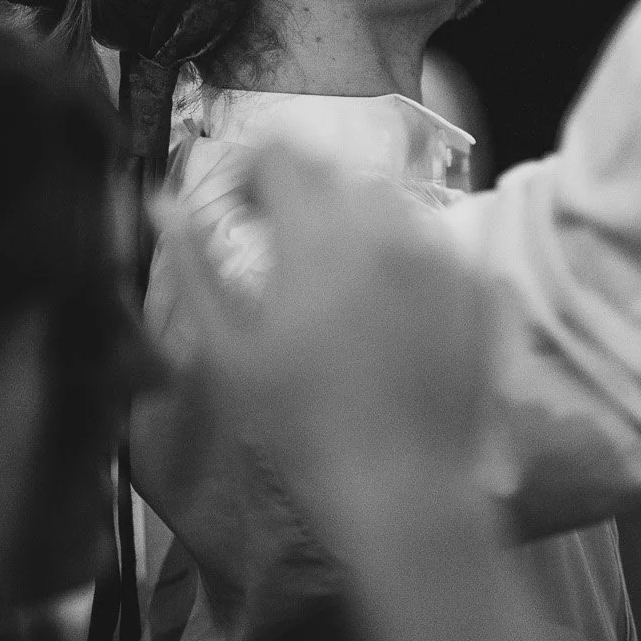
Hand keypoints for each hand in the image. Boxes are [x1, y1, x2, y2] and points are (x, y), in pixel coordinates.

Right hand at [161, 141, 496, 535]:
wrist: (402, 485)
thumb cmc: (300, 423)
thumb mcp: (228, 350)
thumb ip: (194, 266)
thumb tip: (164, 202)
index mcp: (316, 234)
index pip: (281, 154)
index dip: (251, 175)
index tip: (240, 216)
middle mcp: (384, 226)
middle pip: (334, 175)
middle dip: (303, 202)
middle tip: (285, 258)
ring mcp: (438, 252)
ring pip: (388, 206)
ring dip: (356, 227)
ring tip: (340, 289)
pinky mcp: (475, 283)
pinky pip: (432, 245)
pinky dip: (404, 261)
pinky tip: (389, 315)